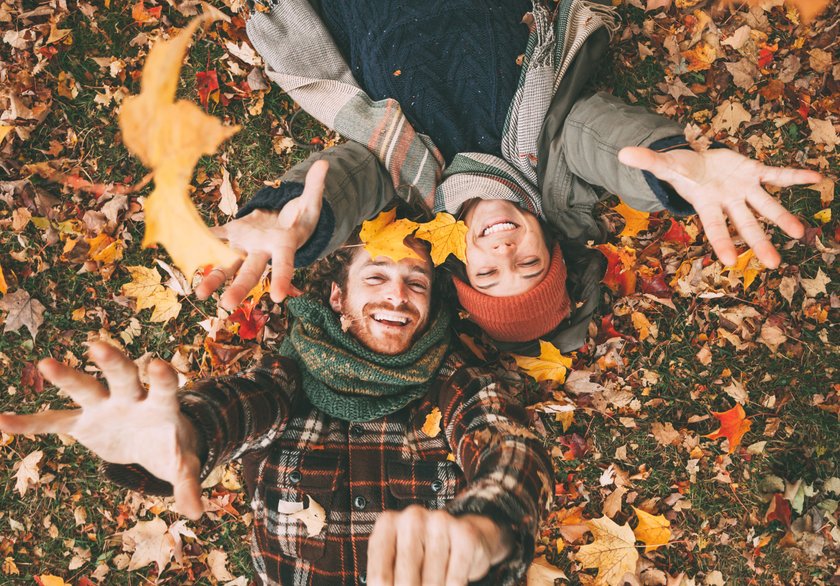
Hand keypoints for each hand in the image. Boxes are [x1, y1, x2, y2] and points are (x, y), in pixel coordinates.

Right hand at [0, 343, 203, 519]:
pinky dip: (31, 423)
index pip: (164, 387)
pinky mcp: (83, 422)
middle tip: (98, 346)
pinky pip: (54, 422)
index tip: (159, 365)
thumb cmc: (172, 448)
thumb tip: (197, 512)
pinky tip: (4, 421)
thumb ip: (189, 484)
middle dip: (112, 362)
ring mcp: (105, 407)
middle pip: (123, 376)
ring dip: (67, 377)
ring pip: (86, 388)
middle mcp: (131, 398)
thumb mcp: (183, 465)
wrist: (153, 443)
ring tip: (44, 364)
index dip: (162, 378)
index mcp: (161, 406)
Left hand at [196, 160, 328, 309]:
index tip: (277, 297)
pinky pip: (215, 237)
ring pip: (228, 264)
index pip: (285, 264)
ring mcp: (245, 245)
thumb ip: (315, 186)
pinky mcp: (233, 234)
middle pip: (250, 271)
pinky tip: (183, 246)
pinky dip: (200, 240)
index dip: (281, 279)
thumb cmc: (301, 217)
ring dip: (213, 277)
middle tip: (226, 305)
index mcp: (284, 245)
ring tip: (200, 294)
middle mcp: (262, 251)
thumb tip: (324, 163)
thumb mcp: (311, 202)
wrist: (284, 222)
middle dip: (239, 287)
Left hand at [366, 506, 511, 585]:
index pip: (380, 577)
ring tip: (434, 585)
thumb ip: (387, 577)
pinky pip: (455, 580)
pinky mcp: (465, 535)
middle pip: (405, 581)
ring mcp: (440, 523)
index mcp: (388, 524)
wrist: (463, 534)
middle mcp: (412, 519)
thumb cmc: (423, 550)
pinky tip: (448, 584)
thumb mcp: (397, 559)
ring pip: (432, 583)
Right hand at [618, 146, 821, 267]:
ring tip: (800, 233)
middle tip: (773, 264)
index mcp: (707, 205)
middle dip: (759, 243)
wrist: (698, 166)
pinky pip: (777, 176)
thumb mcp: (665, 166)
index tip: (731, 262)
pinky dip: (795, 177)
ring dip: (783, 218)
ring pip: (766, 206)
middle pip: (746, 224)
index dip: (722, 242)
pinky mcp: (754, 173)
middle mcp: (729, 203)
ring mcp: (744, 190)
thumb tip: (622, 154)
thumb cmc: (681, 172)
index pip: (714, 227)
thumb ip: (648, 162)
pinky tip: (817, 178)